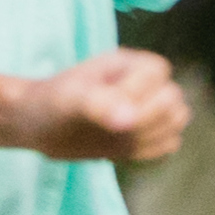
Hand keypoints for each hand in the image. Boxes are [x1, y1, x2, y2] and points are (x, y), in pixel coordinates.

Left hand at [23, 50, 190, 169]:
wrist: (37, 126)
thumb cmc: (50, 103)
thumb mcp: (68, 100)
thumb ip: (98, 104)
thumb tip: (130, 118)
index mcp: (128, 62)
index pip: (158, 74)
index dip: (137, 95)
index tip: (104, 108)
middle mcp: (143, 83)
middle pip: (174, 101)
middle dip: (147, 120)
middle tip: (113, 128)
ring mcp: (147, 108)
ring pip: (176, 122)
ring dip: (150, 137)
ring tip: (115, 139)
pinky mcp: (145, 132)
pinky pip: (168, 144)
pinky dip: (150, 151)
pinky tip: (120, 151)